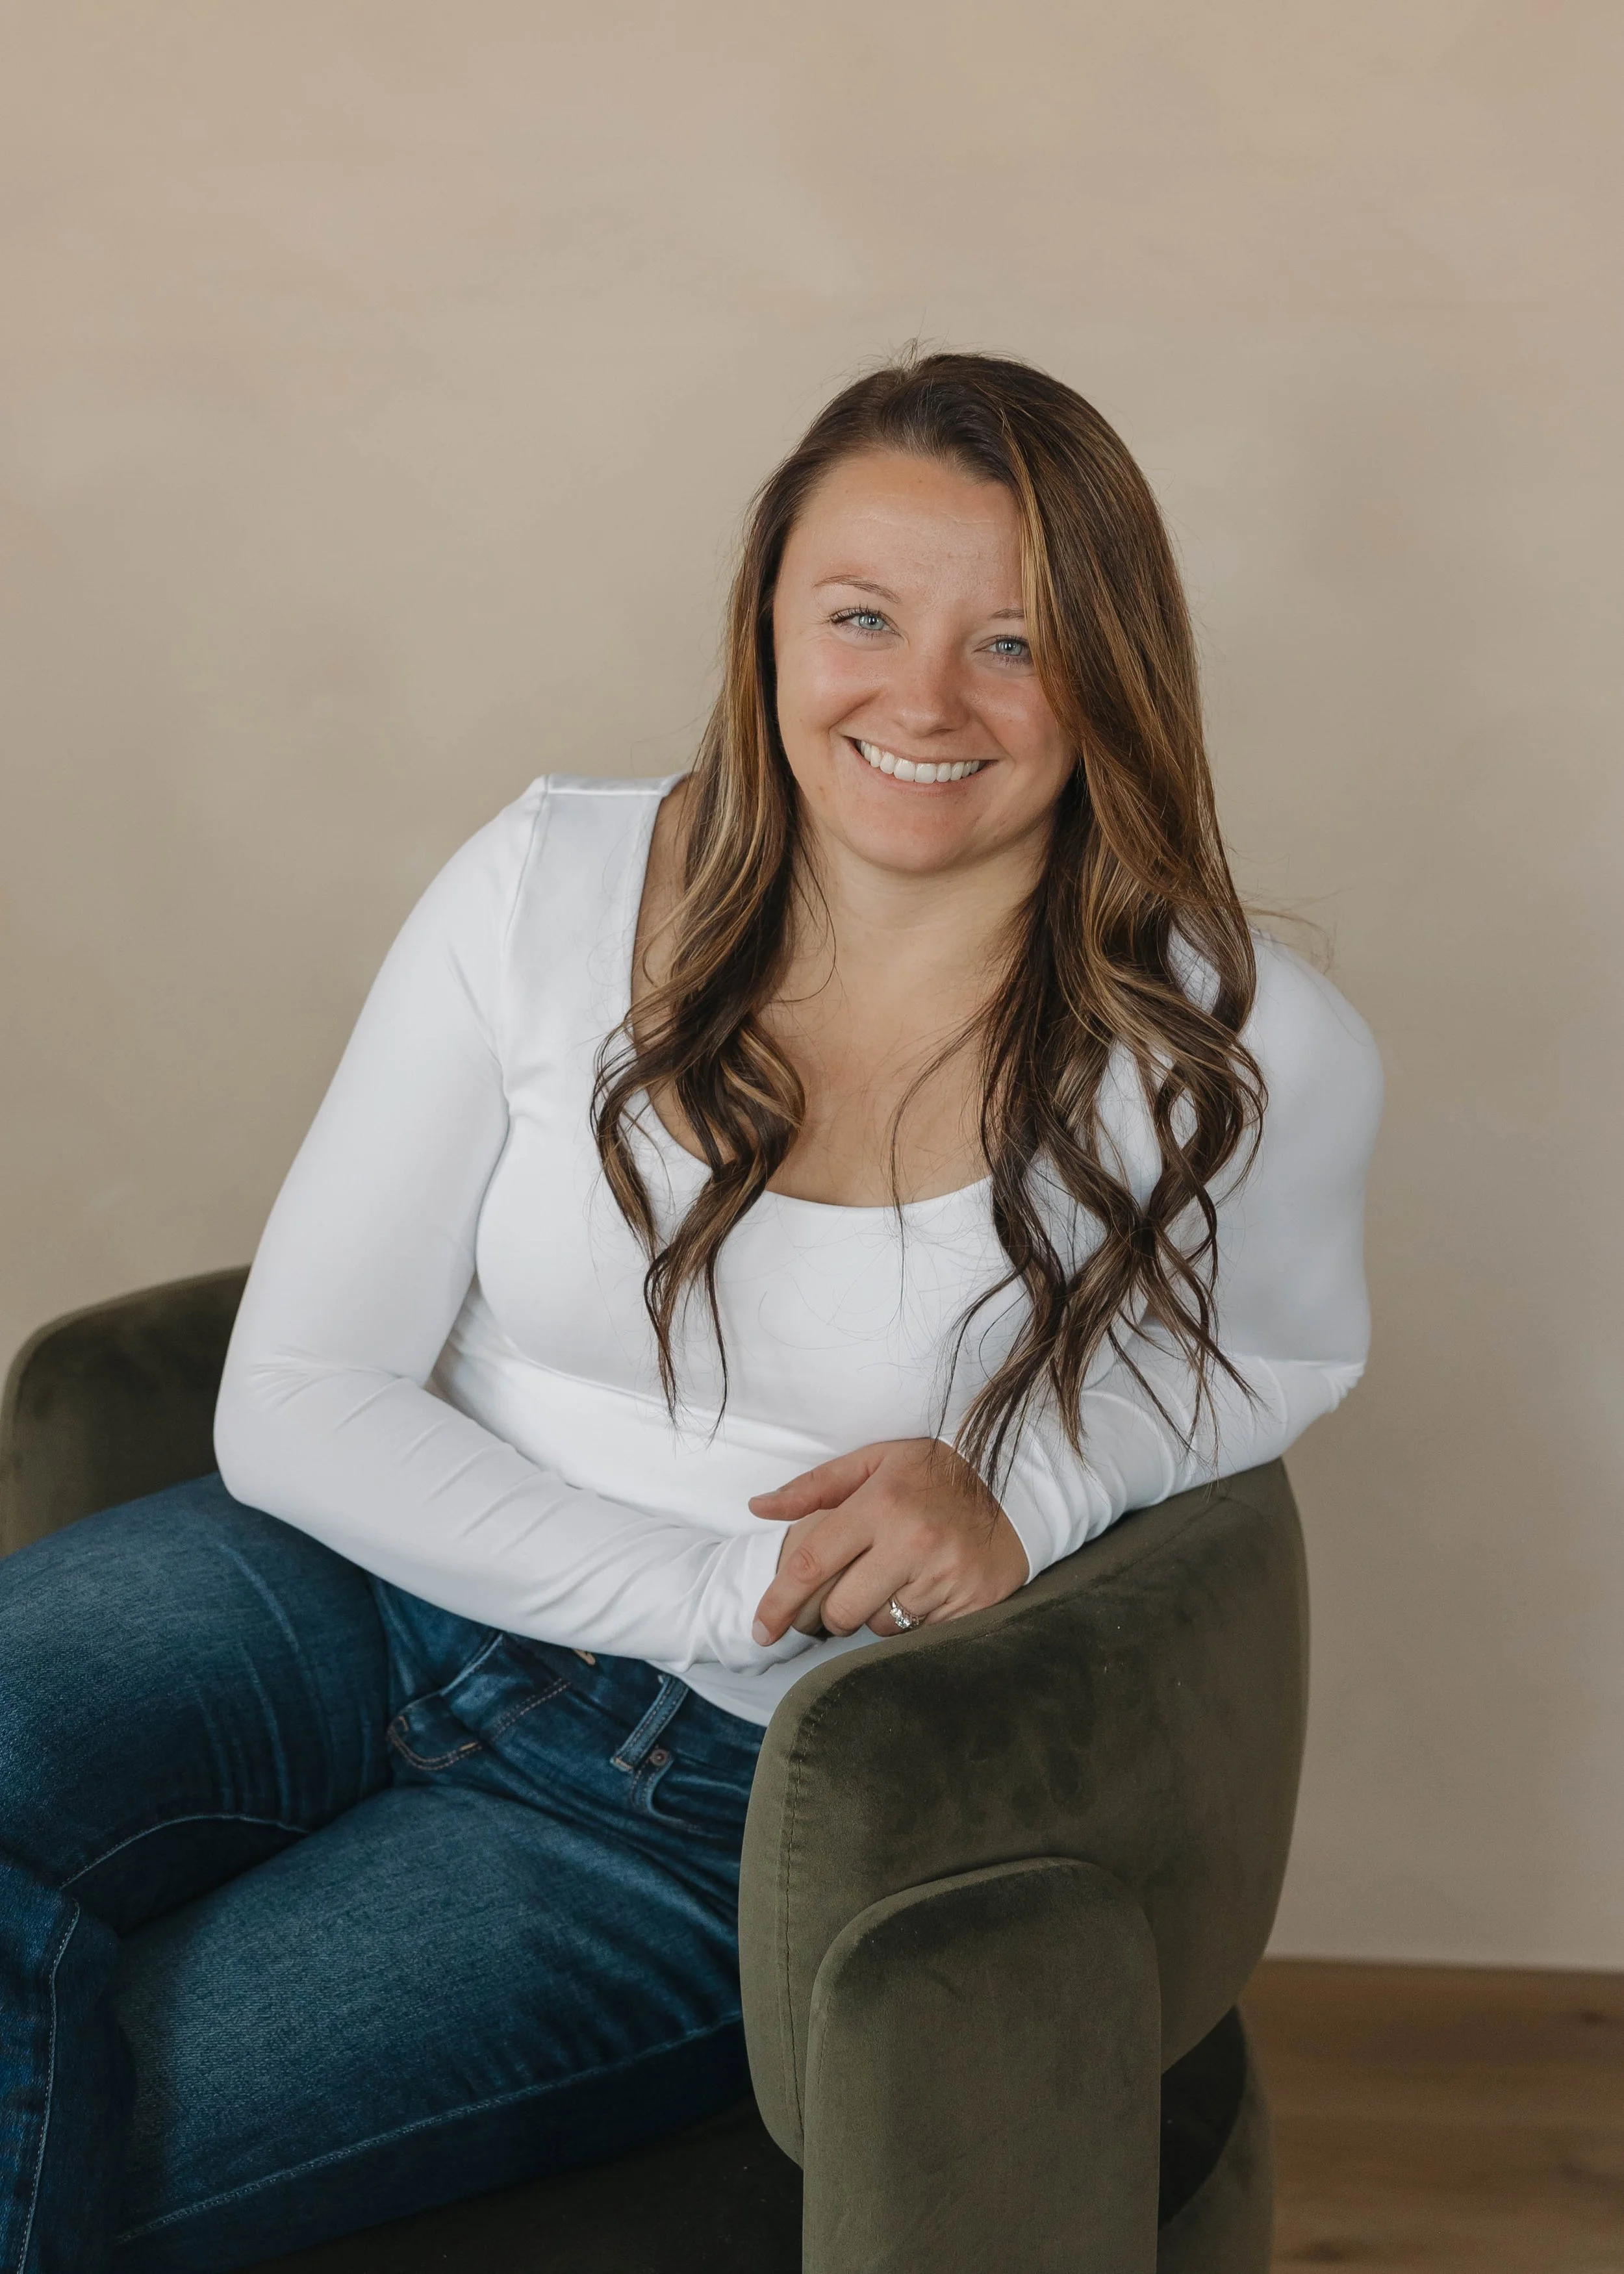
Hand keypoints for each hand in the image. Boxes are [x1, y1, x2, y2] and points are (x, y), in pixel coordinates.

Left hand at [748, 1438, 1029, 1644]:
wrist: (1021, 1483)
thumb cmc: (934, 1473)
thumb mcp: (875, 1462)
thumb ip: (813, 1487)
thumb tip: (757, 1507)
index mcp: (881, 1505)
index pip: (811, 1565)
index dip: (777, 1604)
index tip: (759, 1630)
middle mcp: (913, 1543)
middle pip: (842, 1612)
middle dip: (833, 1612)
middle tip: (850, 1588)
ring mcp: (946, 1577)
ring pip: (881, 1627)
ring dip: (878, 1612)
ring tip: (901, 1576)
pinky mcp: (974, 1603)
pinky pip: (920, 1634)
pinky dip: (915, 1618)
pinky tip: (928, 1587)